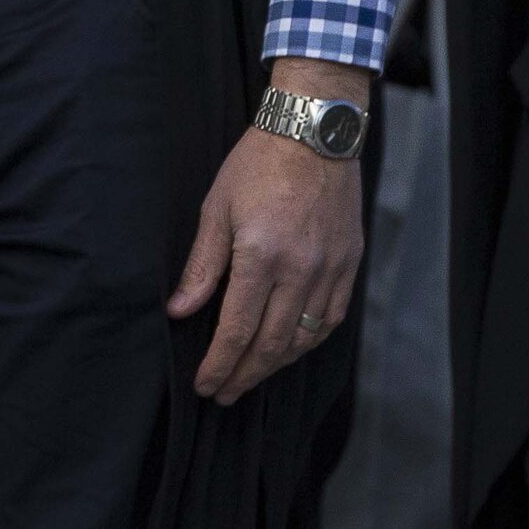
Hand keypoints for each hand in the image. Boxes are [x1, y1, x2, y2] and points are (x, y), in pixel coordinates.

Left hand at [170, 64, 368, 403]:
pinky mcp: (349, 265)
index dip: (220, 364)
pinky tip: (289, 350)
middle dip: (245, 375)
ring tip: (250, 377)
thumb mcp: (216, 209)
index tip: (205, 385)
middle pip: (272, 344)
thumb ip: (202, 267)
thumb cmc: (256, 165)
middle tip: (223, 394)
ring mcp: (331, 270)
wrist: (313, 133)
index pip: (238, 329)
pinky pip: (331, 319)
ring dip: (276, 365)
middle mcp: (301, 271)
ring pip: (304, 339)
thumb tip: (179, 311)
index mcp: (261, 257)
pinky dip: (308, 342)